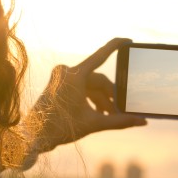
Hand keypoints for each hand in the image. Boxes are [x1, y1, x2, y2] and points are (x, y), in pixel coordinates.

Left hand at [27, 38, 146, 153]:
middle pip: (97, 80)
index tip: (128, 41)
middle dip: (111, 96)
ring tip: (111, 117)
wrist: (35, 136)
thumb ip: (119, 121)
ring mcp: (61, 79)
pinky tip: (99, 114)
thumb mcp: (93, 123)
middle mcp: (66, 73)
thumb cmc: (60, 128)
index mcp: (74, 76)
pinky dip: (90, 100)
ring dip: (101, 100)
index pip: (101, 55)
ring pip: (89, 86)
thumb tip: (142, 121)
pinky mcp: (58, 86)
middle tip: (122, 110)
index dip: (116, 46)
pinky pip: (80, 89)